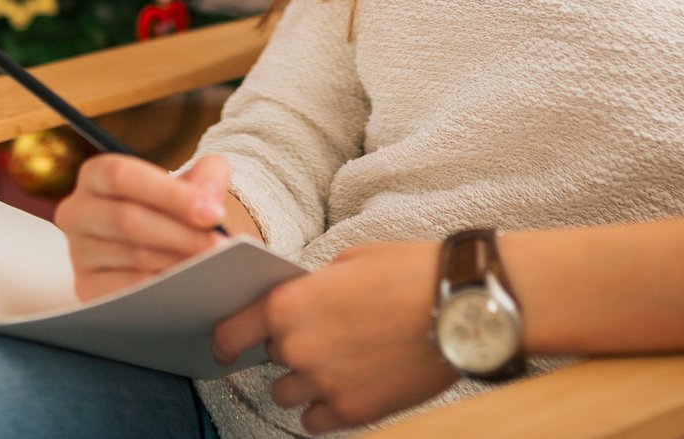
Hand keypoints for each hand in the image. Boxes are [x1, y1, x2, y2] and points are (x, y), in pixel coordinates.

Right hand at [56, 152, 230, 302]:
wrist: (164, 243)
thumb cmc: (176, 206)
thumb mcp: (193, 180)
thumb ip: (208, 177)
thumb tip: (208, 201)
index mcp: (96, 175)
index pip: (122, 177)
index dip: (170, 194)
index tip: (212, 214)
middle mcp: (77, 211)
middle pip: (127, 220)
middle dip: (180, 234)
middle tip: (219, 247)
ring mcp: (78, 252)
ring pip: (131, 257)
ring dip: (176, 263)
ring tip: (213, 267)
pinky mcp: (86, 287)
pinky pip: (126, 289)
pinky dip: (160, 288)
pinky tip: (188, 286)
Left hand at [211, 240, 458, 434]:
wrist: (458, 305)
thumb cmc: (408, 273)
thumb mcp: (350, 261)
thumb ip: (314, 287)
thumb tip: (302, 303)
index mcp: (290, 304)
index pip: (232, 331)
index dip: (226, 339)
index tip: (225, 347)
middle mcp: (298, 347)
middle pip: (270, 359)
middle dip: (289, 348)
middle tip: (325, 335)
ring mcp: (324, 383)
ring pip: (287, 394)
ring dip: (304, 381)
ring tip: (339, 363)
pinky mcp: (353, 412)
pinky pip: (314, 421)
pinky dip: (325, 409)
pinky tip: (348, 388)